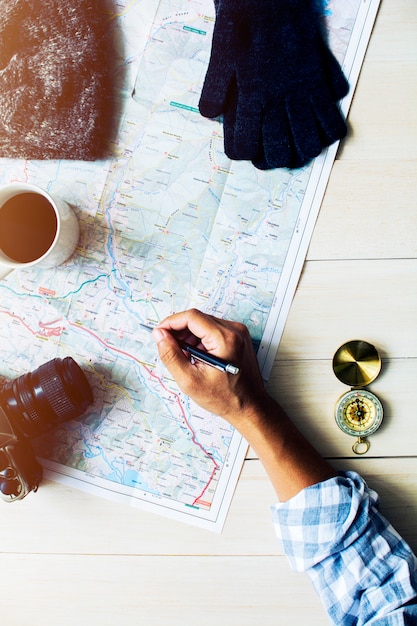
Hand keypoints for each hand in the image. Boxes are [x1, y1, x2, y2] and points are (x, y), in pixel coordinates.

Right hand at [152, 308, 334, 500]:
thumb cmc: (224, 398)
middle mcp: (234, 330)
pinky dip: (201, 339)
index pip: (191, 317)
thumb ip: (171, 355)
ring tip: (183, 356)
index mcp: (225, 338)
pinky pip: (214, 330)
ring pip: (205, 323)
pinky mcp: (239, 338)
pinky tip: (196, 356)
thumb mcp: (190, 380)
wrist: (251, 407)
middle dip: (179, 330)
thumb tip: (159, 335)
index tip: (158, 333)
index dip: (171, 323)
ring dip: (189, 335)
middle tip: (167, 347)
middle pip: (198, 318)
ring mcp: (239, 333)